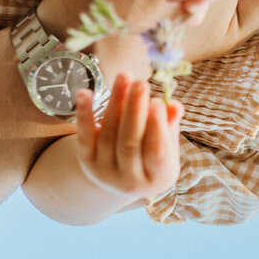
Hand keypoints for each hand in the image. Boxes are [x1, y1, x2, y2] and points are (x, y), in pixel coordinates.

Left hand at [74, 75, 181, 199]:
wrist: (122, 177)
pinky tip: (85, 92)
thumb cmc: (151, 156)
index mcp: (157, 178)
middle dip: (135, 111)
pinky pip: (84, 136)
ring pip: (109, 135)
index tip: (157, 102)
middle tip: (141, 84)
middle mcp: (130, 181)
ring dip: (116, 103)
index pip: (156, 154)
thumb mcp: (167, 145)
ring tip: (124, 77)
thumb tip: (174, 105)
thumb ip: (170, 125)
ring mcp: (105, 173)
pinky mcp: (86, 162)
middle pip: (129, 143)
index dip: (156, 128)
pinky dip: (84, 114)